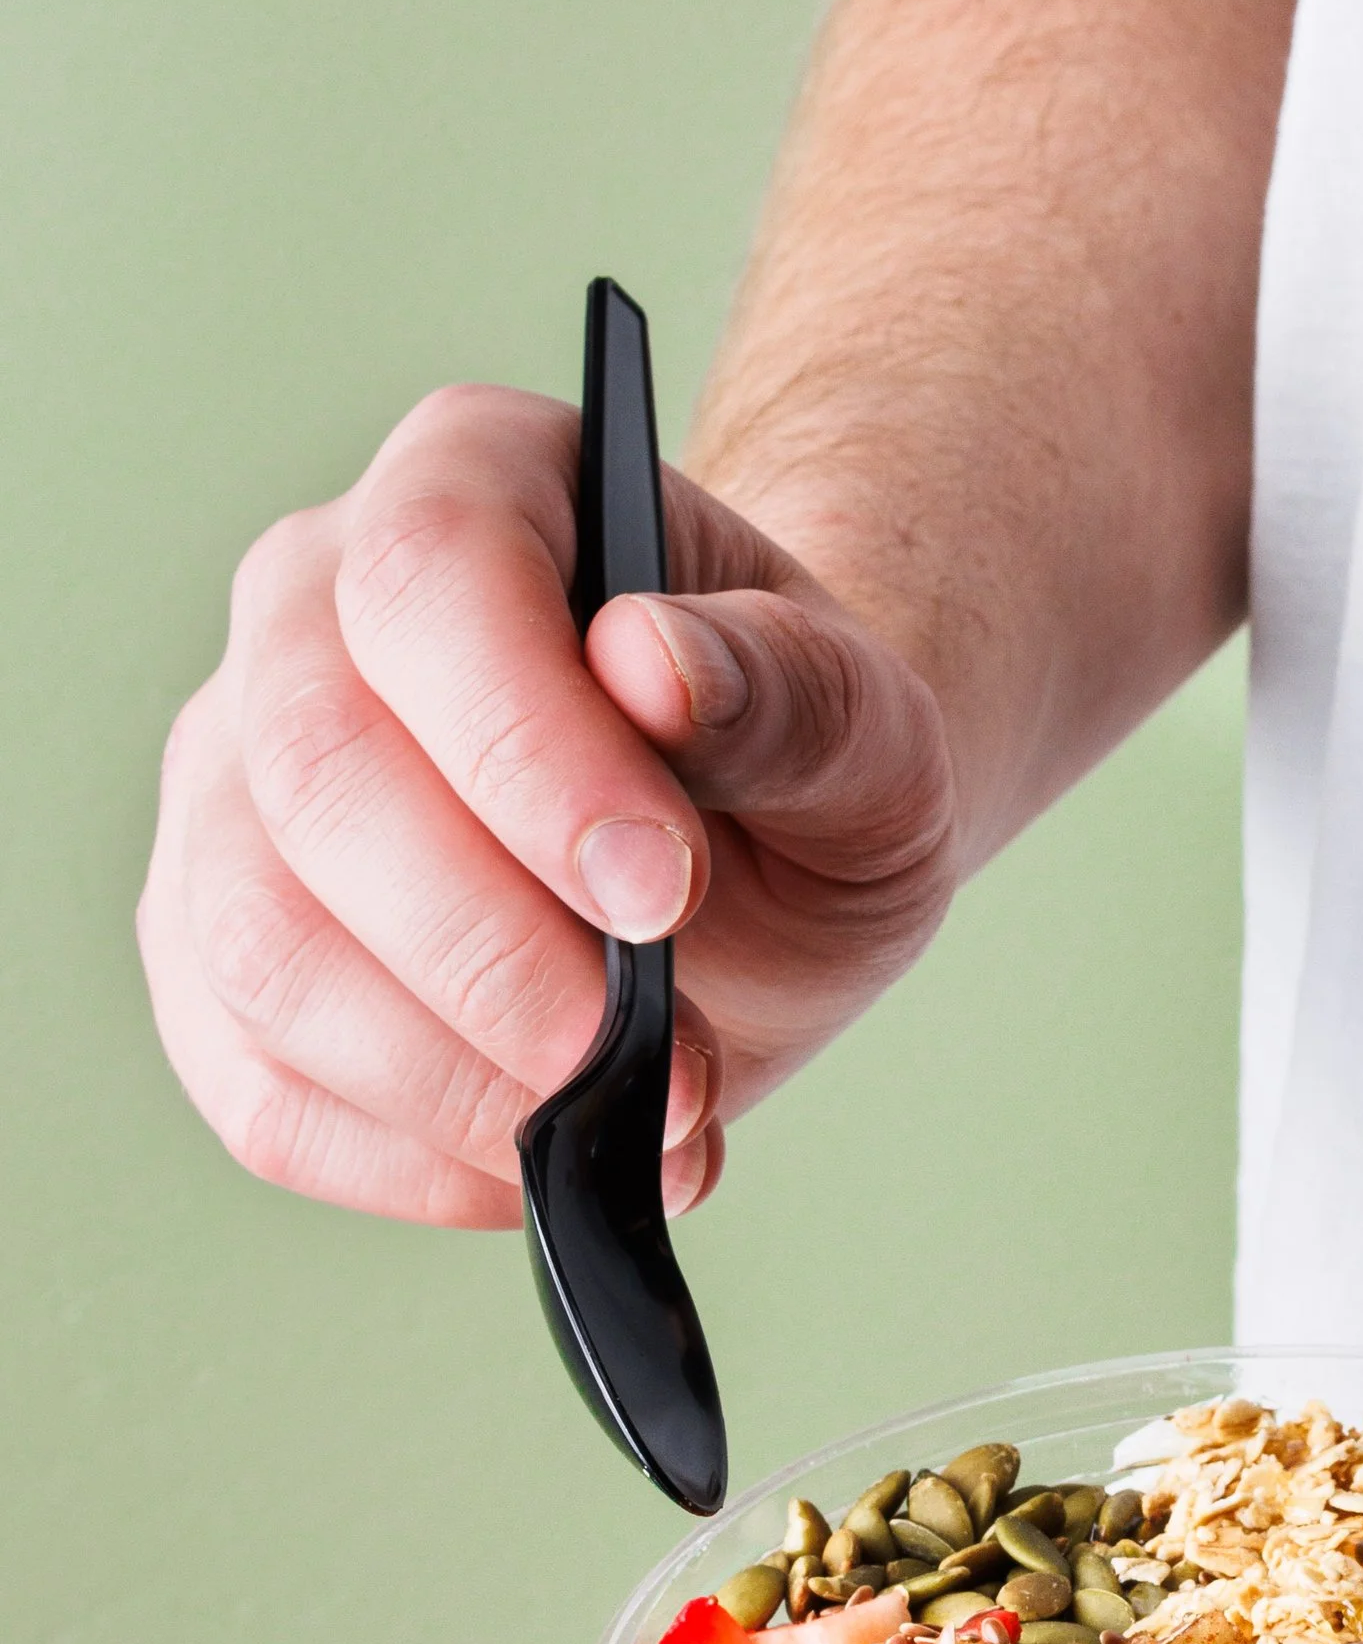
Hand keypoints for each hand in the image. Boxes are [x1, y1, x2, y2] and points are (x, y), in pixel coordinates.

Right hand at [140, 384, 955, 1225]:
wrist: (759, 849)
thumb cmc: (800, 757)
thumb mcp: (866, 724)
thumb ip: (787, 690)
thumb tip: (653, 668)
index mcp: (473, 482)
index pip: (426, 580)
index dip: (527, 752)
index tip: (657, 893)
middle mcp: (304, 608)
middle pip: (318, 776)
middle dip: (500, 958)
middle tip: (674, 1063)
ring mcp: (234, 782)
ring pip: (259, 945)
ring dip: (460, 1080)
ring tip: (647, 1122)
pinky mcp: (215, 951)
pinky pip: (255, 1086)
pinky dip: (409, 1158)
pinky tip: (544, 1161)